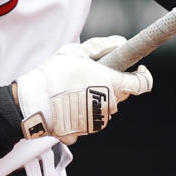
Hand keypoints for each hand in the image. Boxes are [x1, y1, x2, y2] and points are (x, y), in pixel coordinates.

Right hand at [15, 35, 152, 141]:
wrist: (32, 102)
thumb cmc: (54, 74)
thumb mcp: (76, 51)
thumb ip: (102, 46)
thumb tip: (120, 42)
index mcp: (112, 84)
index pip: (142, 84)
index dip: (144, 76)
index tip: (139, 70)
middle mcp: (108, 105)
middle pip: (121, 95)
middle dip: (114, 85)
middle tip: (94, 75)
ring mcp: (96, 121)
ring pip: (105, 108)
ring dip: (98, 99)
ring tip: (76, 90)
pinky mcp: (82, 132)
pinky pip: (89, 121)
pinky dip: (83, 113)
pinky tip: (67, 105)